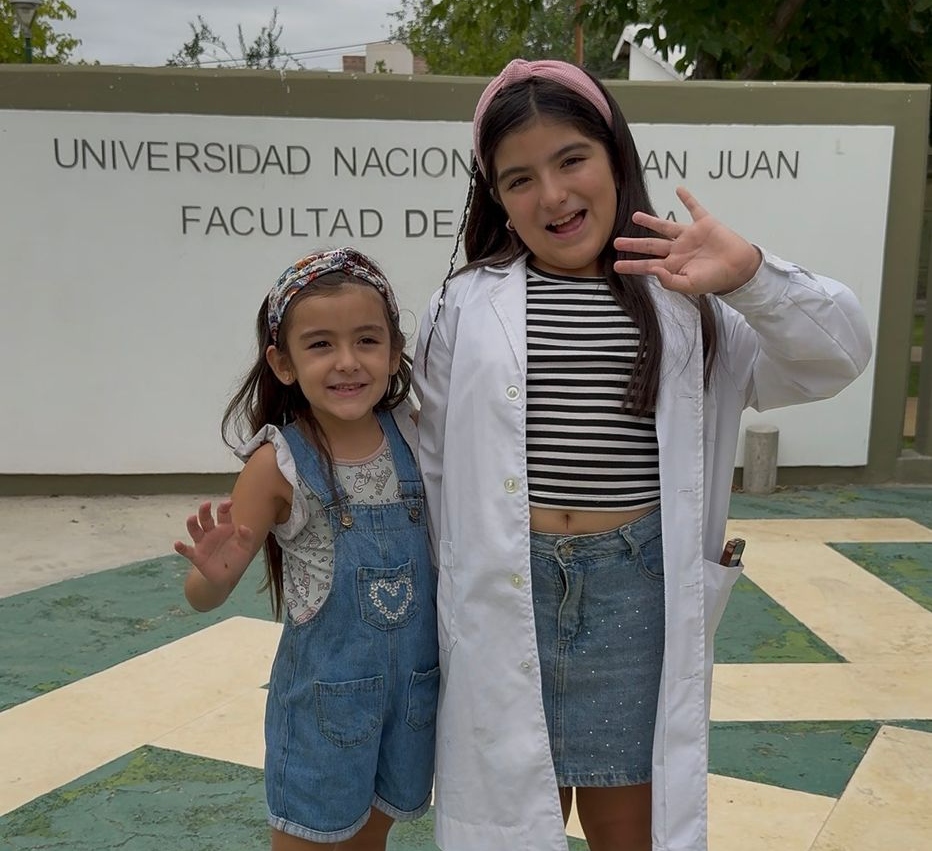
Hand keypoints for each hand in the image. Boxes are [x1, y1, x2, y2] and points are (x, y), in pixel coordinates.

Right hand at [174, 500, 256, 592]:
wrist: (228, 577)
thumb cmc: (237, 558)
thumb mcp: (246, 547)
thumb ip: (247, 536)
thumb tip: (242, 527)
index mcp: (225, 527)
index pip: (223, 514)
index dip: (224, 507)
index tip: (228, 503)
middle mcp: (212, 532)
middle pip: (206, 519)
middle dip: (204, 511)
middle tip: (206, 504)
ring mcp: (203, 543)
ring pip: (195, 531)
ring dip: (192, 524)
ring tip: (191, 518)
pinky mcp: (197, 556)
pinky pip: (187, 551)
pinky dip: (181, 547)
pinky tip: (177, 544)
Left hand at [613, 186, 761, 294]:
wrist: (739, 268)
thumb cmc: (715, 279)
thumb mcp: (690, 285)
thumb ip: (670, 281)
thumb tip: (653, 270)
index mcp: (673, 265)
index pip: (647, 265)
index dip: (632, 266)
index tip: (615, 266)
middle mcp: (678, 250)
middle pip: (650, 246)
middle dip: (633, 245)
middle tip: (616, 243)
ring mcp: (689, 236)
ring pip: (665, 226)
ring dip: (650, 221)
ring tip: (635, 217)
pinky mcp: (704, 223)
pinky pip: (694, 208)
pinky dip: (687, 199)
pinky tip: (679, 190)